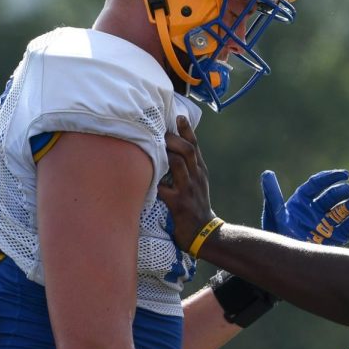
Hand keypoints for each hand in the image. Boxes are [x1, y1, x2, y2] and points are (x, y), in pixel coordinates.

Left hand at [159, 117, 215, 250]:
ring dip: (165, 153)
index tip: (178, 116)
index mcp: (200, 171)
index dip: (187, 130)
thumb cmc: (196, 207)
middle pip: (189, 150)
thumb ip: (186, 169)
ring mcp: (188, 189)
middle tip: (160, 131)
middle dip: (174, 138)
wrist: (205, 232)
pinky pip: (164, 188)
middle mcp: (197, 177)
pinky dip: (154, 181)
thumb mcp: (197, 184)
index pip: (196, 146)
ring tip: (152, 146)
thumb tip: (168, 153)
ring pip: (179, 163)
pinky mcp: (179, 203)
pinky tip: (143, 176)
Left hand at [260, 169, 348, 244]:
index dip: (330, 177)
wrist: (286, 265)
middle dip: (343, 191)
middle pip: (331, 196)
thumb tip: (267, 173)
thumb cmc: (277, 238)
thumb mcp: (274, 215)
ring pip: (341, 211)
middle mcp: (314, 211)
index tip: (345, 174)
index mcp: (301, 202)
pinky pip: (347, 228)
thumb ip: (273, 195)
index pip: (316, 185)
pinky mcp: (334, 238)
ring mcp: (325, 225)